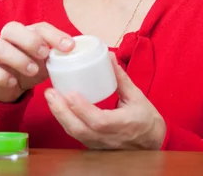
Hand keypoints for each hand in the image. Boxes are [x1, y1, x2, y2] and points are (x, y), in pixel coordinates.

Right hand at [0, 21, 74, 102]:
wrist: (9, 86)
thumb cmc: (31, 66)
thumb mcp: (47, 60)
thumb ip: (60, 54)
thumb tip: (87, 53)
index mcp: (26, 33)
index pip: (39, 27)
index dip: (54, 35)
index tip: (70, 47)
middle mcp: (8, 39)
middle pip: (12, 28)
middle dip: (30, 40)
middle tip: (44, 54)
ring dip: (18, 58)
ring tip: (33, 70)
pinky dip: (3, 76)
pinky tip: (14, 82)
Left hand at [45, 53, 166, 149]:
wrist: (152, 142)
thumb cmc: (146, 119)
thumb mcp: (136, 96)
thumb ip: (121, 77)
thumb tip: (108, 57)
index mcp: (123, 124)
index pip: (99, 121)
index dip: (83, 109)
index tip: (70, 93)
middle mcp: (109, 138)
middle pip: (80, 129)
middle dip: (62, 111)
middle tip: (50, 92)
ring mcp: (100, 144)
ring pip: (75, 134)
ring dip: (60, 116)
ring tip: (50, 97)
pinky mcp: (94, 145)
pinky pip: (76, 135)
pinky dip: (65, 121)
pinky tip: (57, 107)